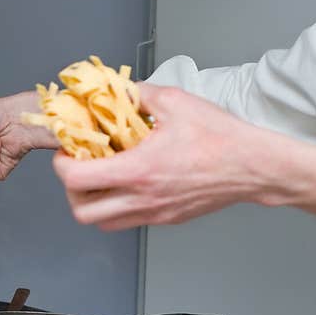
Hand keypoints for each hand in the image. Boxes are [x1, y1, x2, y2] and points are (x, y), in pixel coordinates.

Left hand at [52, 82, 315, 230]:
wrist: (253, 167)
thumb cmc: (219, 135)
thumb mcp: (175, 102)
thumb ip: (138, 95)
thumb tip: (116, 91)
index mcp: (138, 170)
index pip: (76, 180)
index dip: (62, 165)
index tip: (68, 151)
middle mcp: (141, 198)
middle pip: (82, 213)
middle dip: (71, 191)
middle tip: (78, 169)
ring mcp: (152, 214)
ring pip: (102, 223)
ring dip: (91, 203)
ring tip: (100, 179)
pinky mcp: (164, 220)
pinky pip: (126, 221)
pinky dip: (115, 207)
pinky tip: (126, 184)